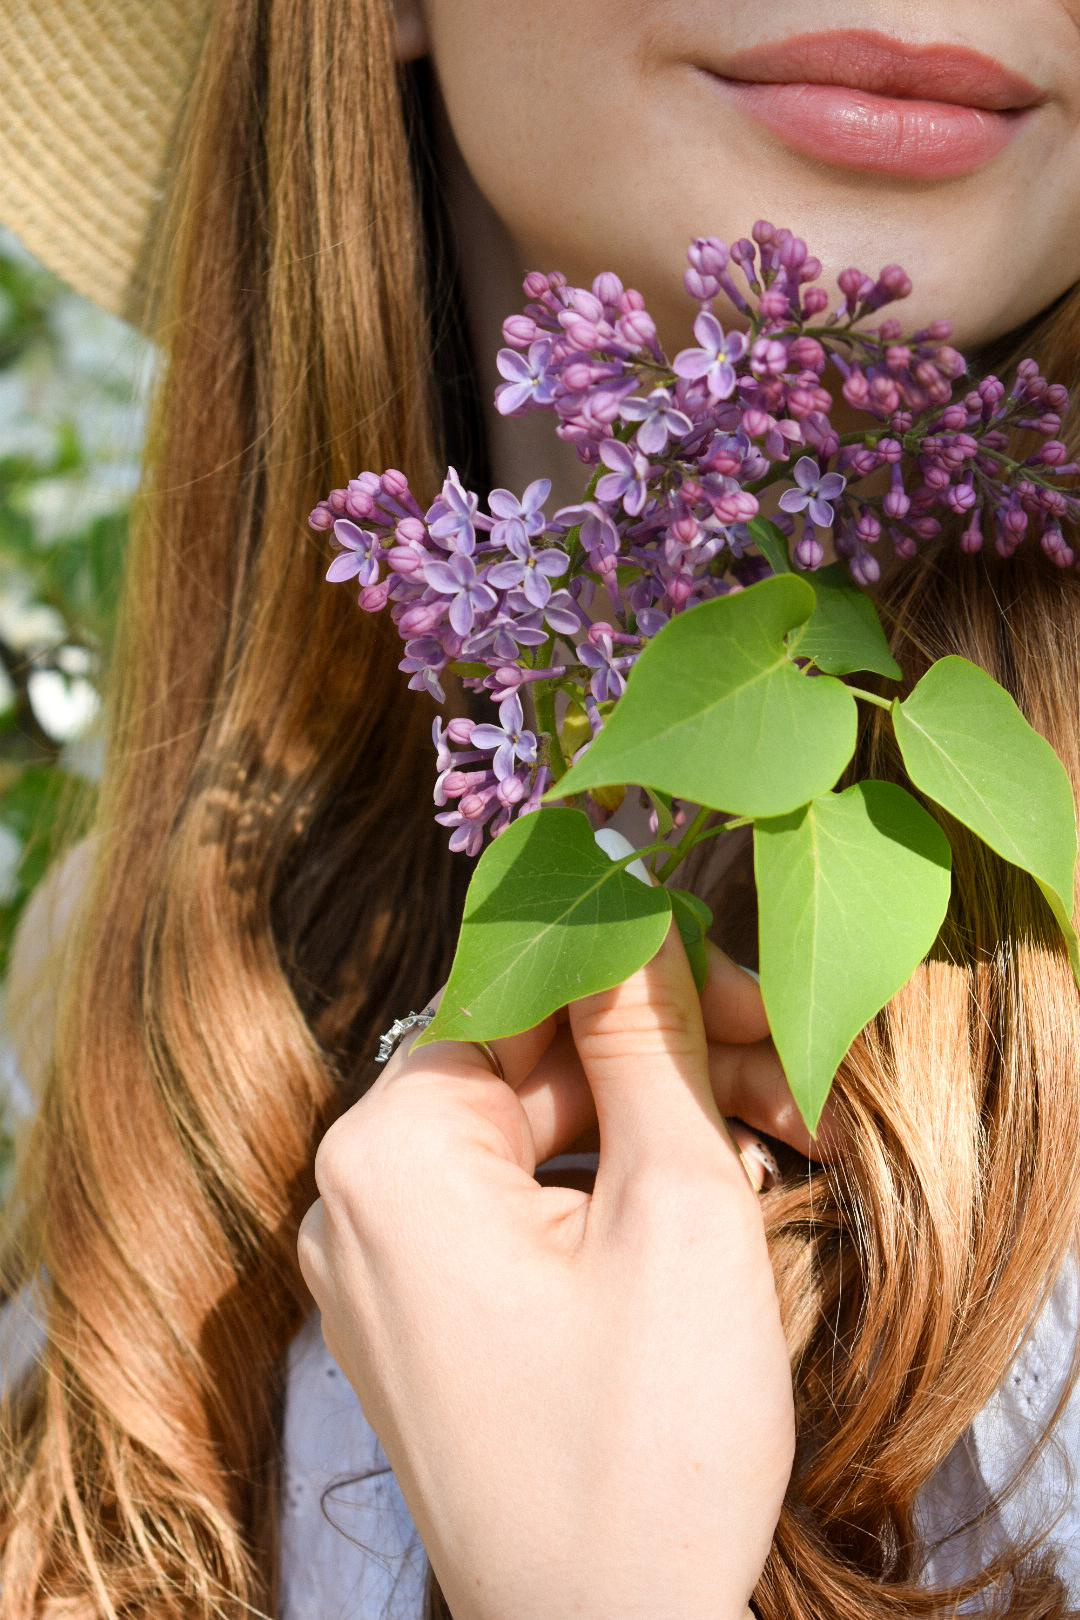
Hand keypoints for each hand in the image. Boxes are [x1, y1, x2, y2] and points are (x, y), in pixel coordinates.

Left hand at [298, 922, 794, 1619]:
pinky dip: (607, 1194)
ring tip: (772, 1146)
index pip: (522, 992)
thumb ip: (645, 1043)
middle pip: (533, 1069)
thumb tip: (630, 917)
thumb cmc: (646, 1447)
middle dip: (668, 1066)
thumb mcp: (672, 1209)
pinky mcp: (423, 1319)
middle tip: (789, 1082)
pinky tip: (702, 1201)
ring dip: (655, 1131)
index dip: (645, 977)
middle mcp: (356, 1198)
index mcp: (389, 1149)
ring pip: (537, 1139)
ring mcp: (382, 1266)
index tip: (746, 997)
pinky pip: (517, 1209)